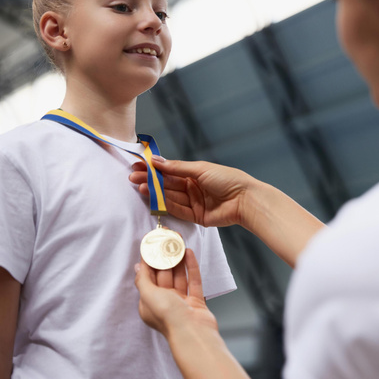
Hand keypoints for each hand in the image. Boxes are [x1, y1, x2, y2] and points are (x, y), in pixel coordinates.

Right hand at [130, 159, 252, 227]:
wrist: (245, 199)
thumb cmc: (227, 179)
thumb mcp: (200, 169)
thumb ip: (177, 167)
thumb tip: (156, 161)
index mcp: (195, 174)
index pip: (170, 171)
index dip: (154, 169)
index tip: (138, 165)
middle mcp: (193, 188)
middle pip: (167, 184)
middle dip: (150, 180)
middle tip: (133, 177)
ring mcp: (194, 202)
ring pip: (170, 197)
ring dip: (155, 192)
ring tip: (140, 186)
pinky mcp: (197, 217)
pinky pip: (178, 210)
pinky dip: (166, 205)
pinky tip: (153, 198)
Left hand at [134, 249, 217, 338]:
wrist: (193, 332)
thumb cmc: (169, 317)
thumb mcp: (148, 295)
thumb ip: (143, 280)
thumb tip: (137, 267)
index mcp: (149, 304)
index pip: (147, 278)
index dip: (148, 262)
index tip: (151, 246)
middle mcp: (165, 303)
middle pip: (164, 276)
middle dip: (164, 258)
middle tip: (166, 241)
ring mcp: (182, 302)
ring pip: (179, 276)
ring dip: (178, 260)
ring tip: (178, 243)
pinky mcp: (196, 301)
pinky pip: (193, 280)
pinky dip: (191, 267)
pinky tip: (189, 254)